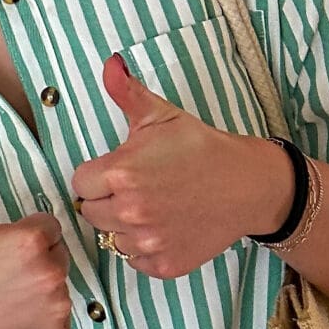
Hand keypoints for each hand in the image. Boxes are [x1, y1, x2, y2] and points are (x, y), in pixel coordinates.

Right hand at [0, 146, 72, 328]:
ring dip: (41, 288)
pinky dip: (42, 319)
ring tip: (6, 297)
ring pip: (60, 286)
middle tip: (1, 274)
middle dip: (36, 259)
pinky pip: (60, 319)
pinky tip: (13, 319)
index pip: (48, 225)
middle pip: (58, 254)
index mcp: (30, 241)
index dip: (23, 234)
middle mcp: (51, 273)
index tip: (0, 250)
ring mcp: (57, 309)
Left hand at [69, 52, 290, 276]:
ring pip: (110, 238)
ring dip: (123, 225)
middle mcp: (130, 211)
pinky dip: (143, 248)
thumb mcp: (162, 115)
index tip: (118, 170)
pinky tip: (163, 227)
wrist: (248, 186)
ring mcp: (148, 242)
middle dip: (106, 199)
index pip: (80, 183)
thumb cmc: (201, 148)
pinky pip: (133, 261)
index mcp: (121, 173)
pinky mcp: (165, 265)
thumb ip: (127, 92)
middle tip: (137, 187)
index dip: (97, 175)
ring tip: (151, 206)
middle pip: (90, 212)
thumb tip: (109, 62)